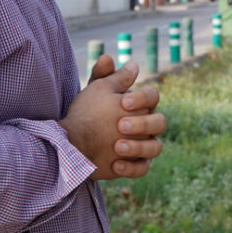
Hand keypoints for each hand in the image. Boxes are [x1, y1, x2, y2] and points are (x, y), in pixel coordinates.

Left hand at [64, 56, 164, 179]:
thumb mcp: (96, 92)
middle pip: (160, 122)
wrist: (71, 141)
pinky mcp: (134, 166)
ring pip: (156, 148)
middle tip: (120, 126)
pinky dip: (132, 167)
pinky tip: (116, 164)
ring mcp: (142, 147)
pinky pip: (143, 169)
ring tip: (117, 147)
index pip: (153, 97)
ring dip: (139, 147)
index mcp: (140, 105)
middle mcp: (146, 126)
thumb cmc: (87, 113)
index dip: (142, 98)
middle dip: (143, 124)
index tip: (123, 102)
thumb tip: (132, 63)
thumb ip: (110, 76)